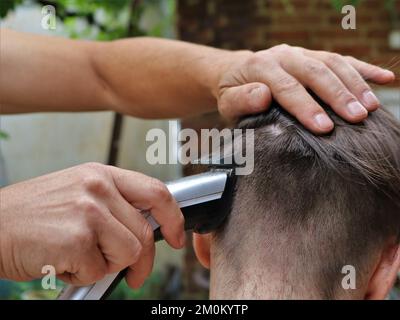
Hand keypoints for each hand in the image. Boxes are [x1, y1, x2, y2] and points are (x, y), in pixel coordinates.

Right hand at [0, 163, 184, 287]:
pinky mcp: (76, 239)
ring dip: (106, 265)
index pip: (156, 191)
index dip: (173, 217)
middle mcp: (98, 188)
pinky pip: (99, 270)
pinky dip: (83, 275)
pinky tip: (62, 261)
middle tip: (133, 274)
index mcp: (101, 175)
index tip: (177, 236)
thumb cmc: (33, 214)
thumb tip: (147, 226)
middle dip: (141, 261)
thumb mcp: (78, 193)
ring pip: (128, 253)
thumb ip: (114, 204)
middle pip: (144, 232)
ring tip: (79, 257)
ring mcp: (88, 212)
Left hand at [217, 44, 394, 133]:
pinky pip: (342, 59)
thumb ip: (242, 99)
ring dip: (354, 83)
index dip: (306, 107)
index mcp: (261, 66)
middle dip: (337, 95)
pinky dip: (364, 69)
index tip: (324, 127)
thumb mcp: (229, 101)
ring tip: (370, 107)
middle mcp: (284, 55)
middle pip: (314, 72)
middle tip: (356, 118)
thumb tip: (263, 95)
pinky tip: (384, 79)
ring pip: (332, 62)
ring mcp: (301, 52)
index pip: (287, 87)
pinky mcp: (314, 55)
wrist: (235, 72)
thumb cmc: (234, 93)